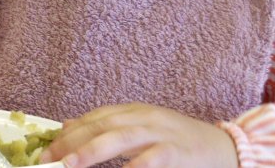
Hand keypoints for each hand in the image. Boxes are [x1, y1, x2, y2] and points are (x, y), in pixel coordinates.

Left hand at [39, 103, 237, 167]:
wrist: (228, 148)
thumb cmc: (181, 143)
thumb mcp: (144, 130)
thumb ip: (111, 128)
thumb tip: (69, 127)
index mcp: (136, 112)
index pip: (95, 117)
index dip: (69, 131)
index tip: (47, 147)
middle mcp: (146, 118)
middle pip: (102, 124)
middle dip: (72, 141)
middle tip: (49, 158)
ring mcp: (162, 133)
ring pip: (121, 137)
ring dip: (92, 150)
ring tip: (71, 163)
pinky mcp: (177, 152)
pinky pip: (151, 159)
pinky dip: (132, 166)